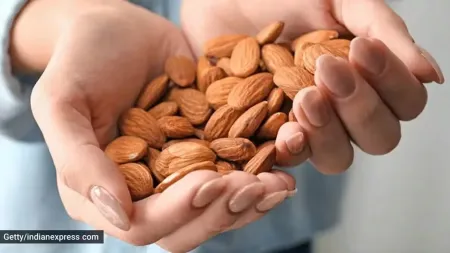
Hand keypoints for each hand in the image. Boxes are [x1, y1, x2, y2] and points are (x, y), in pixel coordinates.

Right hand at [22, 1, 294, 250]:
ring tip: (279, 183)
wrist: (116, 29)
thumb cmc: (81, 60)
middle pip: (189, 226)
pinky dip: (262, 172)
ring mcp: (179, 173)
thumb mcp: (62, 102)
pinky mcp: (206, 150)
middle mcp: (146, 192)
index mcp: (105, 192)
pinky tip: (285, 162)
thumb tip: (116, 215)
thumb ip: (77, 161)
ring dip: (252, 200)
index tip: (209, 181)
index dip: (178, 212)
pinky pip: (236, 173)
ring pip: (219, 207)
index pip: (143, 225)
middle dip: (224, 210)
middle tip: (255, 185)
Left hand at [181, 0, 443, 173]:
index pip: (405, 101)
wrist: (223, 0)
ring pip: (339, 158)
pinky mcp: (269, 136)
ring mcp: (307, 126)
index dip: (392, 84)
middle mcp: (344, 108)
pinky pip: (290, 160)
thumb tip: (430, 75)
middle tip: (328, 70)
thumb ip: (384, 31)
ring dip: (329, 134)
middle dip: (360, 108)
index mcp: (369, 76)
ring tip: (306, 98)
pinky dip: (292, 150)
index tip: (360, 50)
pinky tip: (287, 132)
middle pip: (379, 138)